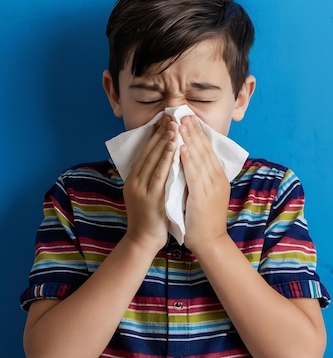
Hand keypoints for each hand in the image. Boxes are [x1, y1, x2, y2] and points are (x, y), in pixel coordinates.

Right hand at [123, 116, 177, 251]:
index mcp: (133, 178)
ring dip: (164, 141)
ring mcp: (141, 189)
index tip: (164, 120)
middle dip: (160, 133)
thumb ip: (150, 177)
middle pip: (147, 151)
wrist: (143, 241)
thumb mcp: (145, 193)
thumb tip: (161, 157)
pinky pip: (160, 174)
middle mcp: (134, 181)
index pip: (144, 151)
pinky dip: (166, 158)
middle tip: (170, 116)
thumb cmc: (149, 217)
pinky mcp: (151, 197)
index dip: (154, 135)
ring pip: (153, 160)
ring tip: (173, 126)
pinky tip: (174, 146)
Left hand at [179, 116, 229, 253]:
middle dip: (193, 131)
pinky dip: (188, 159)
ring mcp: (211, 186)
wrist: (210, 241)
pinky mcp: (203, 195)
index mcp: (218, 177)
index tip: (188, 119)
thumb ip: (200, 176)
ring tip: (180, 124)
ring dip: (189, 139)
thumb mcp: (206, 192)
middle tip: (183, 114)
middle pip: (205, 149)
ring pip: (200, 158)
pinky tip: (181, 147)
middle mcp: (217, 178)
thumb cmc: (204, 219)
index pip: (208, 150)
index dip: (197, 133)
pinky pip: (194, 174)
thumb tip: (189, 159)